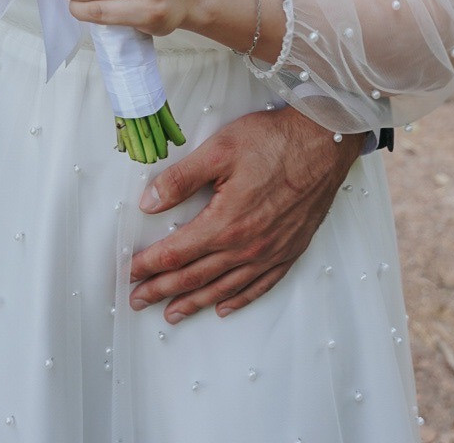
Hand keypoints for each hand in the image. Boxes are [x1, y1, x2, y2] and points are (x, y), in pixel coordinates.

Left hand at [127, 109, 363, 320]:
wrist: (325, 142)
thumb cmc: (274, 140)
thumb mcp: (220, 149)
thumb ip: (181, 178)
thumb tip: (148, 202)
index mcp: (225, 222)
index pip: (176, 252)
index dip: (149, 265)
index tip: (129, 273)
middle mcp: (246, 246)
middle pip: (195, 276)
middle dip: (162, 289)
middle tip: (137, 300)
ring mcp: (270, 252)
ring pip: (224, 287)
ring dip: (194, 302)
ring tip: (172, 313)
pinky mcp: (289, 250)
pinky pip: (259, 285)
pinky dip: (238, 299)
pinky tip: (224, 306)